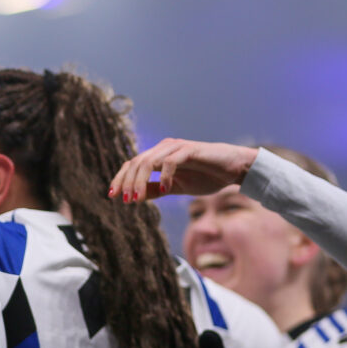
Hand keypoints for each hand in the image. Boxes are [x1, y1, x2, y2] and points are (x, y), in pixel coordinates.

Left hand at [107, 138, 258, 202]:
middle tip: (124, 200)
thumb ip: (157, 190)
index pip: (132, 164)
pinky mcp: (190, 150)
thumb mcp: (177, 188)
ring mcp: (177, 147)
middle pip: (136, 162)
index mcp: (159, 156)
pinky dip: (165, 176)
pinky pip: (171, 161)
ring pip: (149, 160)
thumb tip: (135, 197)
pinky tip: (166, 190)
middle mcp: (164, 148)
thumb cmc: (207, 176)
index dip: (120, 179)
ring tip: (137, 197)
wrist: (233, 169)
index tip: (112, 196)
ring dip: (140, 180)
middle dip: (127, 182)